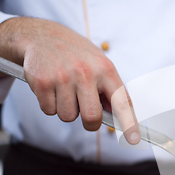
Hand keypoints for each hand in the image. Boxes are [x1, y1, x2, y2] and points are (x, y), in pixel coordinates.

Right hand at [0, 17, 139, 143]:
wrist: (40, 35)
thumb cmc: (75, 54)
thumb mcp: (99, 63)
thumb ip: (110, 89)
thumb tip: (120, 116)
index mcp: (105, 69)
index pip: (121, 102)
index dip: (129, 123)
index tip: (134, 139)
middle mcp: (86, 73)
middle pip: (92, 117)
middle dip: (89, 122)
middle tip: (84, 111)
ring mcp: (63, 77)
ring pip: (68, 116)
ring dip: (66, 109)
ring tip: (64, 90)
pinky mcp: (42, 82)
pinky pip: (49, 110)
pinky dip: (49, 104)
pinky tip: (51, 87)